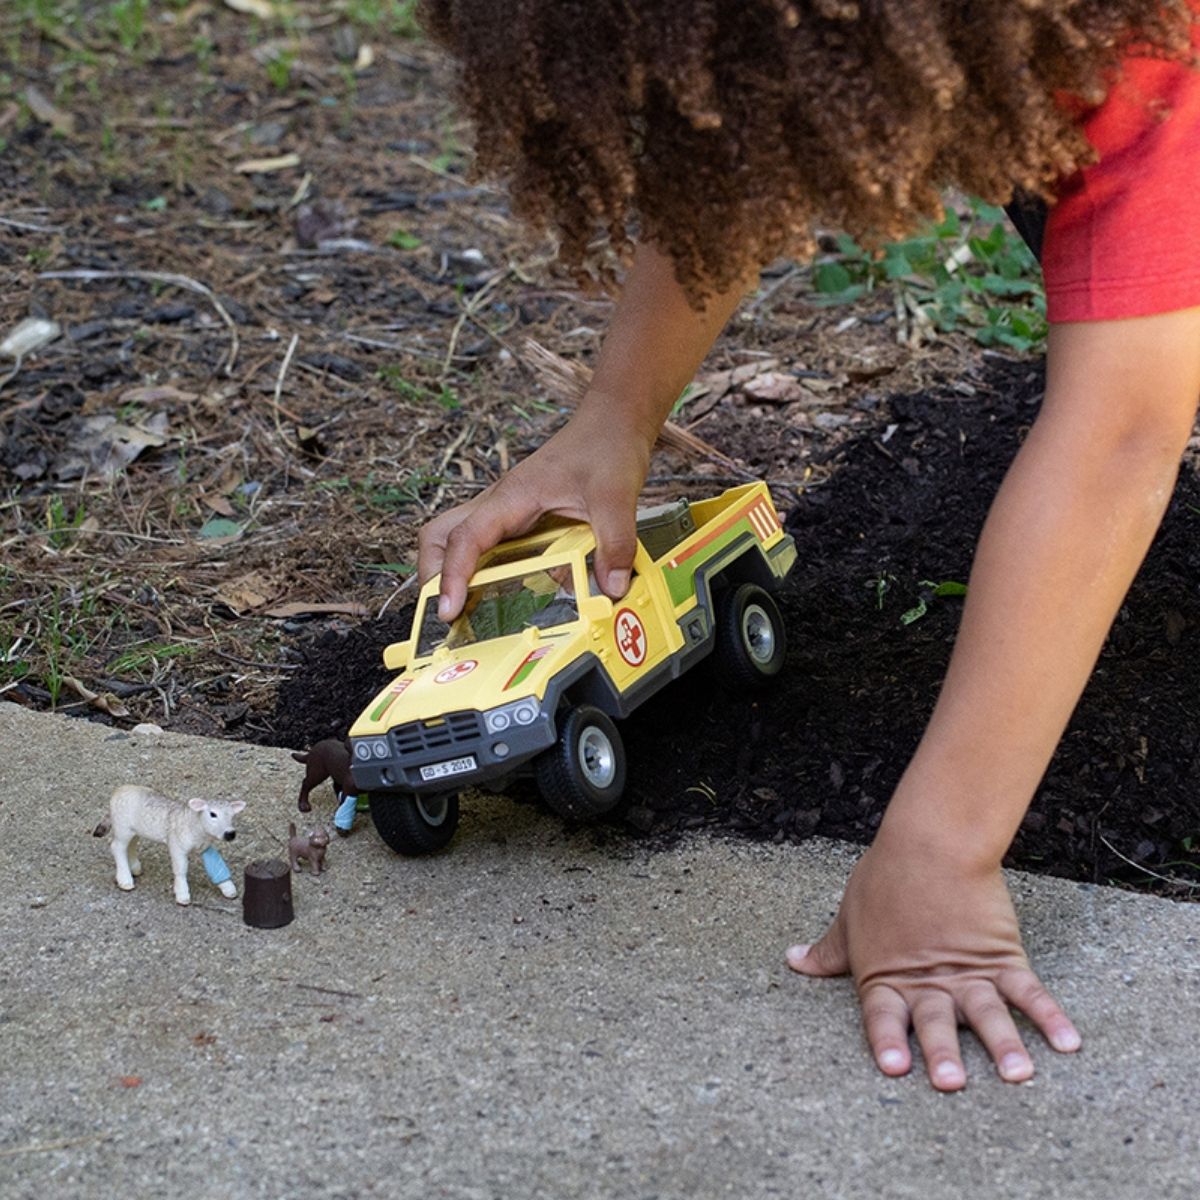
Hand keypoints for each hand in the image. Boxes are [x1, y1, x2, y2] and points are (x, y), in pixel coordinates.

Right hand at [417, 396, 651, 619]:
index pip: (465, 537)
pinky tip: (505, 596)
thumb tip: (611, 589)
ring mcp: (507, 512)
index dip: (451, 575)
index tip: (448, 609)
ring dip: (453, 574)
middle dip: (433, 575)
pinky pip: (489, 547)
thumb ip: (614, 544)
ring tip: (465, 612)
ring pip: (458, 541)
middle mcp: (501, 505)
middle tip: (446, 612)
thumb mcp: (616, 497)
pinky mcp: (522, 519)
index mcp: (512, 496)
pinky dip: (485, 572)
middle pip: (440, 537)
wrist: (613, 421)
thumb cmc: (606, 445)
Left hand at [786, 832, 1080, 1090]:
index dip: (887, 1041)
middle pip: (936, 1021)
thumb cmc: (885, 877)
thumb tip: (794, 961)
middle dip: (943, 1053)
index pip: (884, 1015)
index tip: (893, 1068)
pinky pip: (1029, 991)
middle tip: (949, 1082)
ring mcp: (968, 971)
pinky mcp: (1001, 956)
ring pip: (986, 1014)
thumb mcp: (850, 917)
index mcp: (887, 974)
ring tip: (1018, 1074)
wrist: (931, 840)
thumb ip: (829, 950)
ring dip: (1003, 1045)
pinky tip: (1069, 1043)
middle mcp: (928, 980)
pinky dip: (1050, 1016)